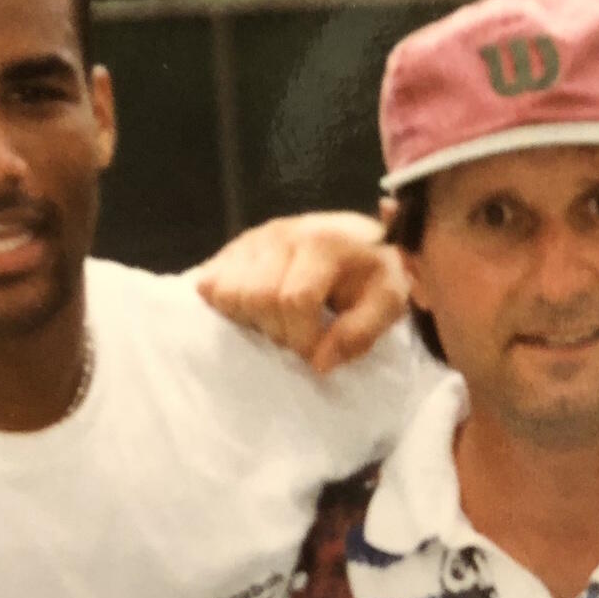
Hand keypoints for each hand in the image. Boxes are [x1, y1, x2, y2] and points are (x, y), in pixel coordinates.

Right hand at [190, 210, 409, 372]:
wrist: (360, 240)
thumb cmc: (373, 273)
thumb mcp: (387, 302)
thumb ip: (359, 334)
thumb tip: (319, 364)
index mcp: (323, 243)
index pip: (295, 299)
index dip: (303, 337)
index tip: (319, 351)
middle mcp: (283, 232)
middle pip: (259, 297)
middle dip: (280, 332)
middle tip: (299, 335)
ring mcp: (255, 237)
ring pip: (230, 292)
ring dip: (253, 320)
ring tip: (279, 321)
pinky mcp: (236, 246)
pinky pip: (211, 284)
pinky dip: (230, 305)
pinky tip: (257, 309)